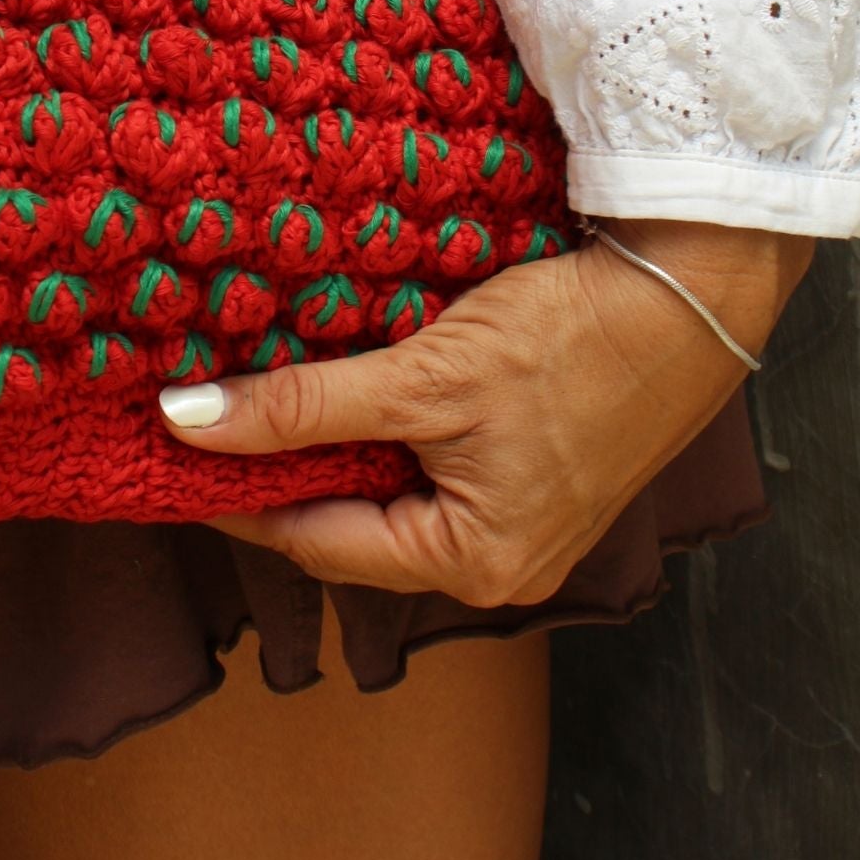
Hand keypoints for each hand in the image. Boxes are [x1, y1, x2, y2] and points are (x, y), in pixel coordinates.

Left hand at [157, 218, 813, 600]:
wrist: (690, 294)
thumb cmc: (573, 343)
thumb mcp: (422, 377)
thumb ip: (302, 406)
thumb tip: (189, 421)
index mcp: (471, 565)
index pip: (313, 541)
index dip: (235, 494)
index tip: (169, 453)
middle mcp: (496, 564)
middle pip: (351, 522)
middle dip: (282, 468)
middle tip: (204, 414)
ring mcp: (519, 519)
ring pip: (390, 488)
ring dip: (333, 440)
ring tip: (261, 391)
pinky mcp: (532, 470)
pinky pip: (431, 461)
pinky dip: (384, 424)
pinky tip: (346, 379)